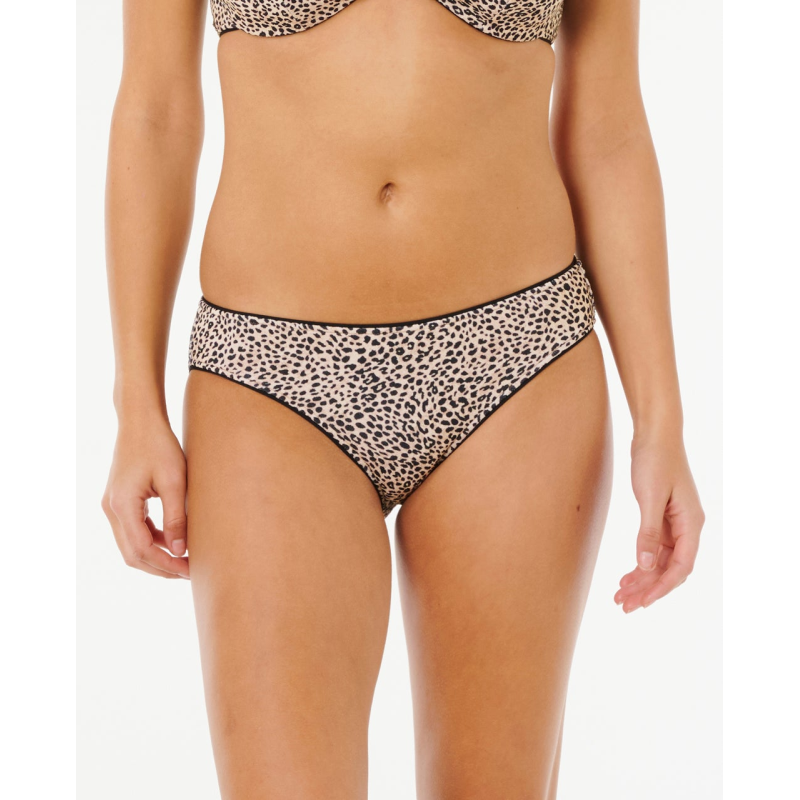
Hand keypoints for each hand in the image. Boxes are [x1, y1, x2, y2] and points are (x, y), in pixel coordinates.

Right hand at [101, 416, 189, 578]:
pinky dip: (152, 540)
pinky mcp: (119, 501)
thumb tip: (180, 552)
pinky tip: (173, 541)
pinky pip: (133, 530)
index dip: (166, 565)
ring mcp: (112, 506)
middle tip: (190, 572)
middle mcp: (112, 509)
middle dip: (160, 567)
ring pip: (131, 545)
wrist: (140, 421)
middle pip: (132, 554)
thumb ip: (176, 517)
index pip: (141, 550)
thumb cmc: (159, 445)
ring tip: (185, 561)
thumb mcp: (174, 481)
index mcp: (122, 506)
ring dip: (156, 556)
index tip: (190, 570)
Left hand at [614, 434, 704, 611]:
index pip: (681, 566)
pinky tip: (626, 576)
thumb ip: (648, 532)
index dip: (662, 587)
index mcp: (691, 523)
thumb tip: (647, 565)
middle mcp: (687, 526)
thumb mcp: (649, 498)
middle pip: (671, 568)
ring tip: (620, 595)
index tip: (643, 601)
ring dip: (642, 579)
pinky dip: (641, 563)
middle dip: (648, 588)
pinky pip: (654, 548)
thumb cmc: (655, 460)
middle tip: (625, 606)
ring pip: (661, 561)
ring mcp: (675, 523)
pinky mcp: (661, 517)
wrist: (654, 434)